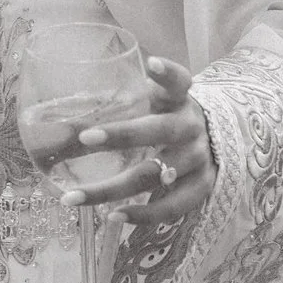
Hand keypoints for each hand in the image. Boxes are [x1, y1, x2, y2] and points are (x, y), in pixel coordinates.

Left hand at [29, 56, 217, 224]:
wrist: (219, 141)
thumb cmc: (172, 116)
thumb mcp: (158, 99)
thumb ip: (124, 99)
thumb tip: (63, 120)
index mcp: (180, 100)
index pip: (178, 81)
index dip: (166, 73)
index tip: (151, 64)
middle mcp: (191, 128)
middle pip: (158, 131)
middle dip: (122, 135)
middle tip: (84, 137)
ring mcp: (198, 160)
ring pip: (155, 176)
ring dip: (112, 189)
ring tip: (73, 197)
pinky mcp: (201, 188)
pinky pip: (172, 207)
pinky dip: (143, 215)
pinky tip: (113, 217)